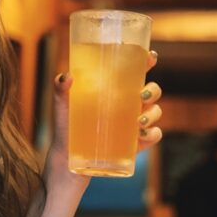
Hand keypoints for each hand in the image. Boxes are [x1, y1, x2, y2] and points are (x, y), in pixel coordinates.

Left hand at [47, 50, 163, 182]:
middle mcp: (128, 104)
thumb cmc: (66, 127)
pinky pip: (153, 136)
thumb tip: (66, 76)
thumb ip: (60, 90)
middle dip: (153, 90)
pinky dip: (153, 134)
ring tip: (139, 121)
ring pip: (155, 112)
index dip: (146, 61)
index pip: (135, 71)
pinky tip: (143, 135)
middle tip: (142, 95)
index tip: (150, 56)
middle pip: (151, 91)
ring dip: (153, 114)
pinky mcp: (135, 144)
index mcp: (115, 89)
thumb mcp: (62, 107)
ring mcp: (133, 124)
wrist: (66, 160)